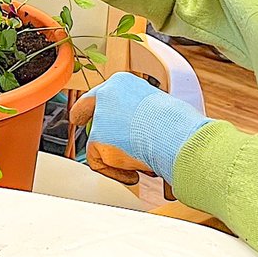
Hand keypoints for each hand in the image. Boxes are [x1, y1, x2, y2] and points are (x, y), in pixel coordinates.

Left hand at [68, 72, 210, 183]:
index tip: (82, 112)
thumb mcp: (159, 113)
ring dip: (118, 156)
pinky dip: (115, 172)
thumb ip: (139, 119)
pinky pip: (97, 162)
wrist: (176, 136)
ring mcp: (100, 116)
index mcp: (123, 82)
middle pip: (90, 107)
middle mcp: (106, 93)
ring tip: (142, 162)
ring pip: (99, 142)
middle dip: (82, 115)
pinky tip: (134, 174)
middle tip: (78, 121)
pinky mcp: (96, 139)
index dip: (94, 104)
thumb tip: (136, 137)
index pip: (104, 94)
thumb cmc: (178, 127)